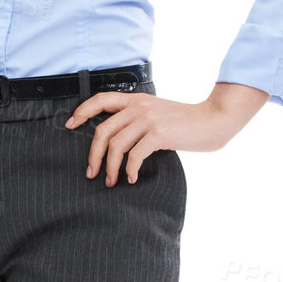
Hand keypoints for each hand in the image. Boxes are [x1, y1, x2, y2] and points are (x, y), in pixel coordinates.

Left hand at [64, 86, 264, 184]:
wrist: (213, 119)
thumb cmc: (185, 121)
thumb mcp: (157, 113)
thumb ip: (137, 119)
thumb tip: (116, 141)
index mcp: (135, 99)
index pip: (99, 99)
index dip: (81, 111)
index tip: (69, 125)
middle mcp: (138, 106)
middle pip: (102, 130)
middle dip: (92, 154)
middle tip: (90, 172)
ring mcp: (148, 119)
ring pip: (115, 145)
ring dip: (109, 167)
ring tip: (110, 182)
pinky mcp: (159, 134)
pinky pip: (135, 155)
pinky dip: (130, 170)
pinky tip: (132, 179)